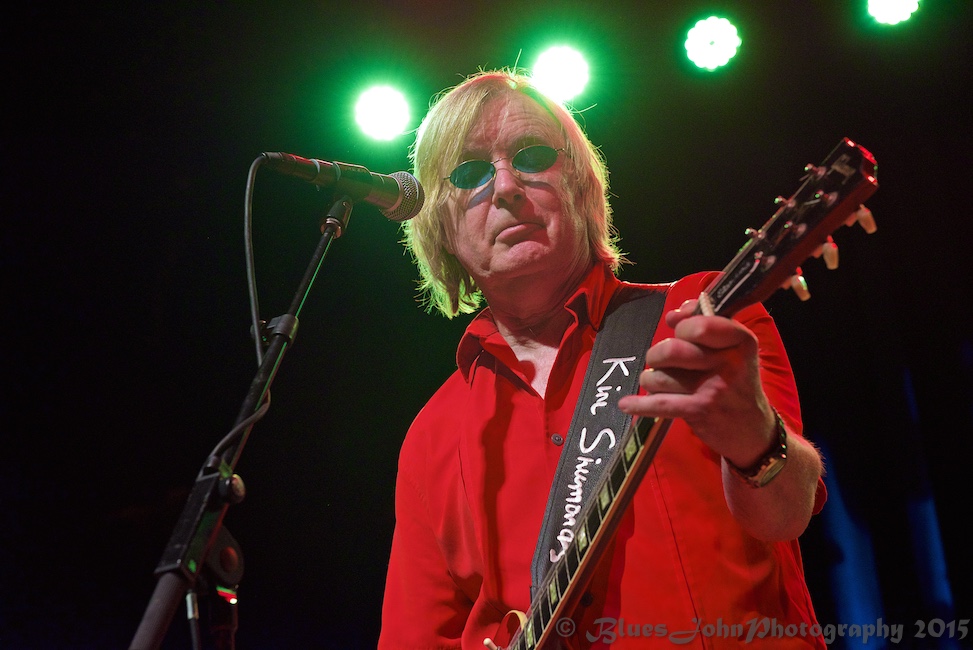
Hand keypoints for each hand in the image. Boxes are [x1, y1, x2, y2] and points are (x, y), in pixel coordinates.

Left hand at [617, 298, 776, 467]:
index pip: (698, 324)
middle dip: (657, 355)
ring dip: (652, 379)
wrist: (751, 428)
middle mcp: (729, 362)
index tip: (679, 331)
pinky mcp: (700, 410)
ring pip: (660, 376)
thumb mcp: (732, 348)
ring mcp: (714, 387)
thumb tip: (673, 315)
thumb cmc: (735, 380)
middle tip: (661, 361)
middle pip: (672, 350)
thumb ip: (704, 322)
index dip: (682, 326)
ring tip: (660, 383)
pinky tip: (626, 404)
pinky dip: (639, 404)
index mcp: (739, 340)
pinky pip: (659, 403)